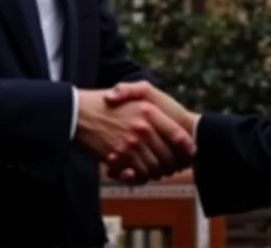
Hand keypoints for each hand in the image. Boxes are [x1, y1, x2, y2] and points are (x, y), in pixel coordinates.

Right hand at [75, 89, 193, 184]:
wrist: (79, 112)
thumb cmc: (106, 102)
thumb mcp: (134, 93)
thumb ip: (157, 108)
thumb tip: (175, 128)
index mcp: (149, 111)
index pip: (177, 135)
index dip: (187, 147)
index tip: (190, 153)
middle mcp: (142, 128)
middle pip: (168, 156)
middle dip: (172, 164)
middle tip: (172, 166)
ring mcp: (130, 144)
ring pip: (154, 168)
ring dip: (156, 172)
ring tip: (154, 170)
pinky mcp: (118, 157)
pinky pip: (137, 174)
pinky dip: (140, 177)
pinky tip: (137, 171)